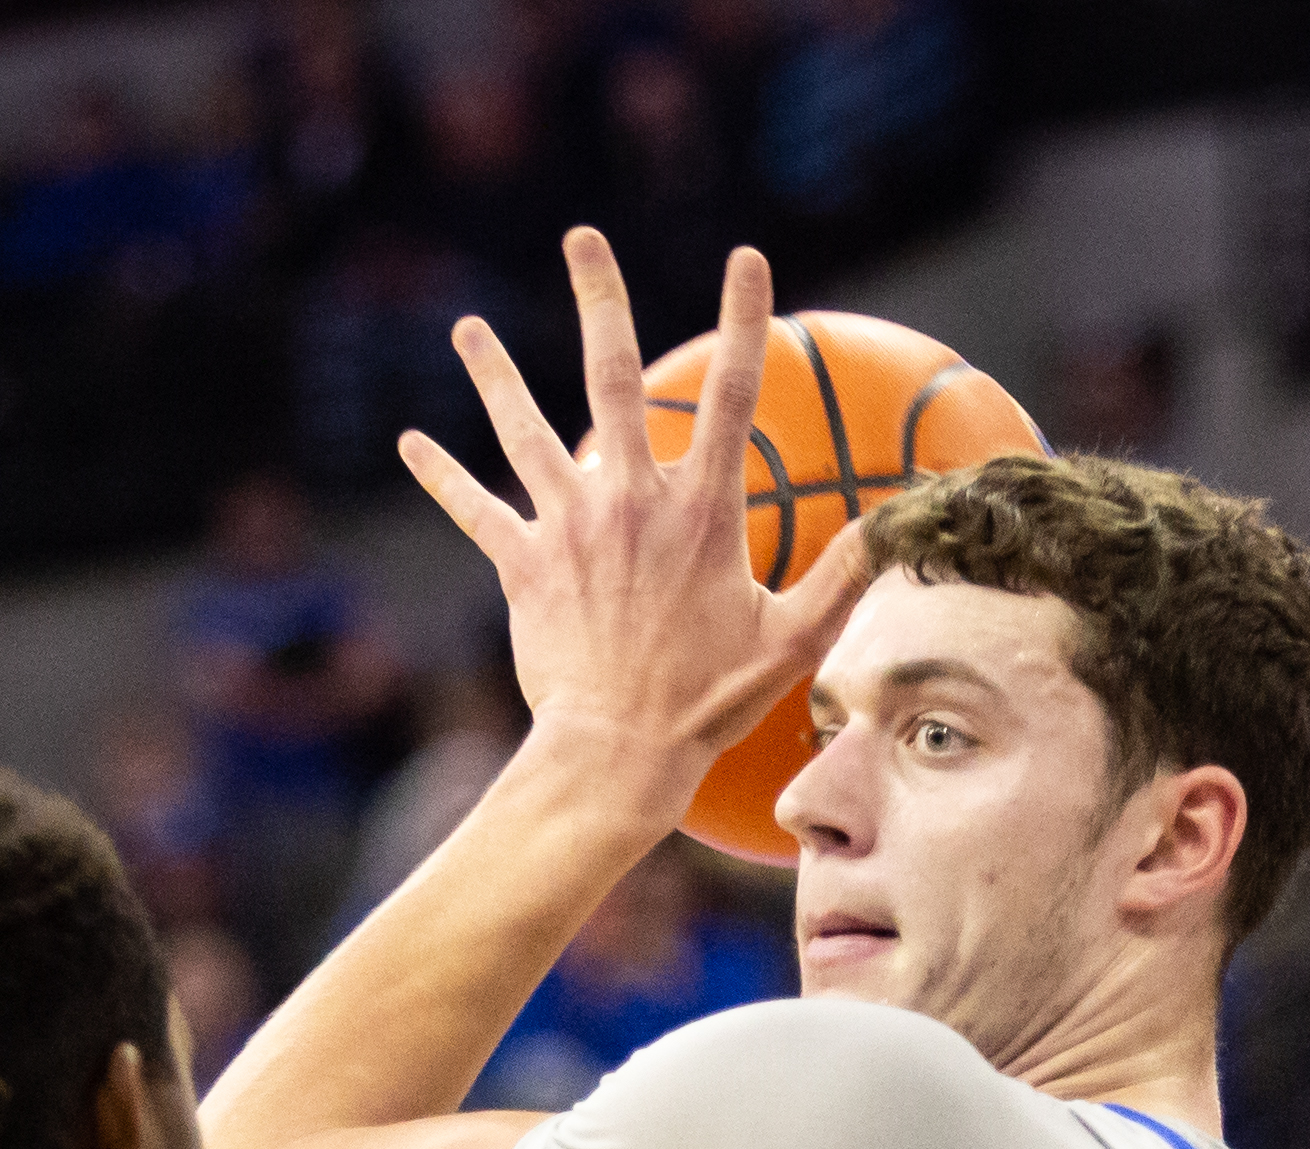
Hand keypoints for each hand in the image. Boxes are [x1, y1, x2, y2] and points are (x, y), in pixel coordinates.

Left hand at [397, 230, 876, 807]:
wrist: (618, 751)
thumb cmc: (709, 701)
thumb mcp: (793, 638)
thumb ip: (844, 573)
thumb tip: (898, 521)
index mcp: (702, 510)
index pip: (734, 394)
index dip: (743, 320)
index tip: (746, 257)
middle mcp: (631, 501)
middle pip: (613, 377)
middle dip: (600, 299)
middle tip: (583, 236)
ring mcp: (571, 527)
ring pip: (525, 431)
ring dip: (493, 374)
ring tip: (467, 327)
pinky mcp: (524, 565)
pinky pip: (476, 510)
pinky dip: (442, 476)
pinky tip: (410, 442)